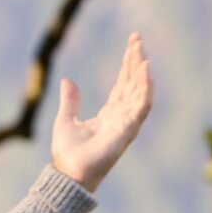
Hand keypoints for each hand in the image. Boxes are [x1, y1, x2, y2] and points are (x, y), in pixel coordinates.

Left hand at [51, 31, 152, 193]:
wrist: (68, 175)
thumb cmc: (68, 154)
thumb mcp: (65, 120)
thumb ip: (70, 101)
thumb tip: (68, 80)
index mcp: (109, 114)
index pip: (123, 83)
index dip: (128, 63)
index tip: (132, 42)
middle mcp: (121, 116)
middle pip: (133, 83)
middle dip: (136, 60)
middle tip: (137, 38)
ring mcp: (126, 123)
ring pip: (140, 91)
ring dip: (142, 70)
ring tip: (141, 50)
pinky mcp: (127, 130)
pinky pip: (142, 105)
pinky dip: (146, 88)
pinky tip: (146, 69)